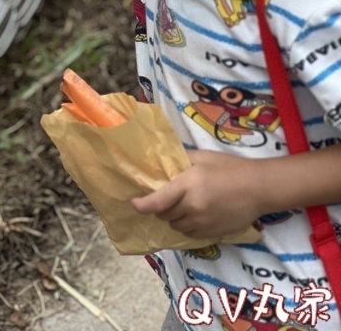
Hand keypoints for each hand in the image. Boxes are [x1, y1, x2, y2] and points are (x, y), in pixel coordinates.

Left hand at [131, 151, 263, 239]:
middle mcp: (192, 207)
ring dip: (173, 217)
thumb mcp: (202, 157)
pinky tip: (194, 215)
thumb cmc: (229, 168)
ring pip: (176, 226)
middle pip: (164, 214)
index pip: (157, 201)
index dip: (142, 204)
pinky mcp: (212, 233)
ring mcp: (203, 223)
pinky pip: (190, 234)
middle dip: (160, 207)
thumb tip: (163, 163)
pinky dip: (186, 226)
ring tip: (182, 206)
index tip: (134, 203)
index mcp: (188, 185)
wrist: (258, 188)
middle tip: (165, 197)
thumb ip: (181, 160)